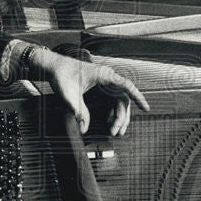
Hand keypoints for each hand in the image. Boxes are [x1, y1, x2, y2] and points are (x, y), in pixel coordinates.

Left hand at [30, 48, 149, 134]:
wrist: (55, 67)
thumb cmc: (62, 75)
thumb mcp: (69, 94)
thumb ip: (77, 111)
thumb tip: (83, 128)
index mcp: (104, 75)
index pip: (126, 86)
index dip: (138, 97)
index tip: (146, 108)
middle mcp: (108, 79)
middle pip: (123, 99)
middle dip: (122, 117)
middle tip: (115, 133)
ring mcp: (105, 84)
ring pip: (119, 102)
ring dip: (118, 117)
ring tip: (114, 131)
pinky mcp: (100, 89)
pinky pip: (112, 102)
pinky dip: (112, 113)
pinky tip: (107, 123)